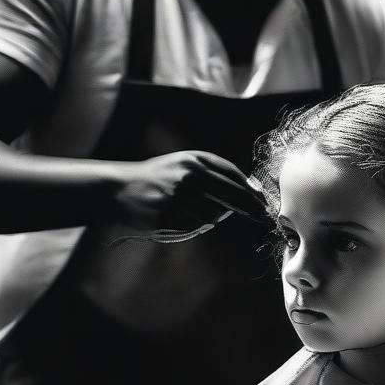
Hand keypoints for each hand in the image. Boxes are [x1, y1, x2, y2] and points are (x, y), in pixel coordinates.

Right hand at [113, 150, 267, 230]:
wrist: (121, 188)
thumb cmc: (159, 178)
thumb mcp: (185, 164)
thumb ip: (214, 174)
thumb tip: (250, 191)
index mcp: (196, 159)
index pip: (233, 176)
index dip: (251, 191)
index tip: (264, 202)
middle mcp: (190, 174)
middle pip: (231, 196)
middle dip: (250, 208)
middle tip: (263, 217)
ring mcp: (180, 195)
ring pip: (213, 215)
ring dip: (211, 218)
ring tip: (189, 211)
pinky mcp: (170, 214)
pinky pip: (193, 225)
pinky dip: (192, 225)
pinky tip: (177, 217)